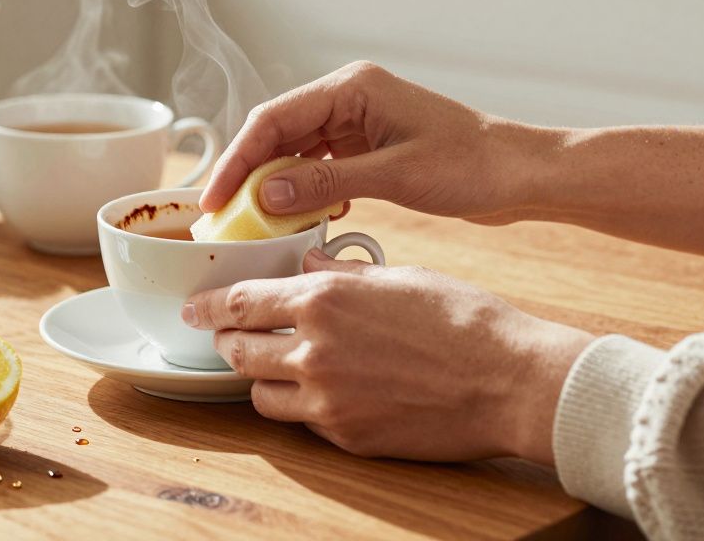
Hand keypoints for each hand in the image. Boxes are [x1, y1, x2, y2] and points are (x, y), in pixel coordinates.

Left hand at [182, 250, 592, 463]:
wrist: (508, 381)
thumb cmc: (463, 320)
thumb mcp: (398, 276)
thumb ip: (340, 274)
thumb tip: (307, 266)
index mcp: (323, 302)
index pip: (241, 303)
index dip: (210, 305)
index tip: (195, 307)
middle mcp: (314, 353)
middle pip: (238, 352)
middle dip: (227, 343)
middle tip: (229, 338)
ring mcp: (328, 401)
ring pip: (261, 395)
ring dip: (261, 379)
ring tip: (278, 368)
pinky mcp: (347, 437)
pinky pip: (303, 422)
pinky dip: (303, 406)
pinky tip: (324, 391)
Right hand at [199, 61, 548, 224]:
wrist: (522, 173)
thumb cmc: (473, 165)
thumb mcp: (395, 176)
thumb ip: (326, 182)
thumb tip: (266, 196)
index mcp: (352, 89)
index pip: (272, 120)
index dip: (237, 161)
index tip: (214, 199)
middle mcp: (349, 98)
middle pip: (276, 133)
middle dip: (248, 175)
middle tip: (224, 216)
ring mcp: (358, 121)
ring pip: (295, 152)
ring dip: (276, 186)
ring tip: (256, 223)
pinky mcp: (368, 146)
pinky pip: (319, 166)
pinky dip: (306, 192)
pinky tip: (306, 218)